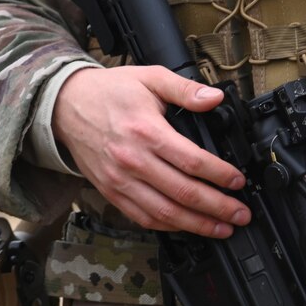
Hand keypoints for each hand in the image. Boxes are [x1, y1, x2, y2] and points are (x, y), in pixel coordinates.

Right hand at [51, 65, 248, 236]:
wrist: (64, 106)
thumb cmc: (108, 91)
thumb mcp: (149, 77)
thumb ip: (184, 89)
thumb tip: (215, 98)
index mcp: (145, 131)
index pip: (192, 161)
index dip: (221, 175)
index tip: (238, 181)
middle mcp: (132, 160)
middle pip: (183, 193)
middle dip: (218, 208)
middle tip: (240, 214)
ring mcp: (120, 180)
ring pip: (165, 213)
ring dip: (197, 225)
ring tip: (222, 228)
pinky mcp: (111, 192)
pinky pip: (143, 217)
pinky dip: (168, 226)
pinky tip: (187, 226)